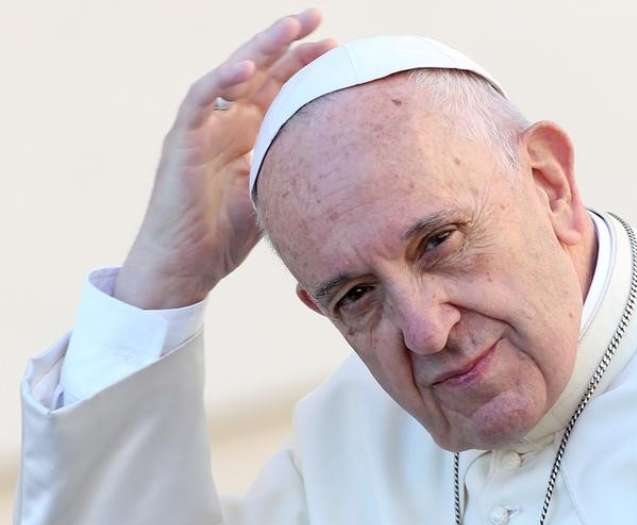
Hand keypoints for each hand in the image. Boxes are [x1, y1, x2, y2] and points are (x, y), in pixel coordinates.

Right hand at [114, 9, 334, 308]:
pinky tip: (247, 66)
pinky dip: (221, 82)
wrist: (184, 269)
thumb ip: (287, 173)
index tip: (337, 51)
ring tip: (291, 26)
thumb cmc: (222, 239)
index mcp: (248, 137)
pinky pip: (199, 102)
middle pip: (260, 74)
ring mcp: (202, 130)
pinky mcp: (181, 143)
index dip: (304, 69)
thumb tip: (332, 163)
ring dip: (260, 49)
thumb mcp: (268, 199)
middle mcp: (226, 126)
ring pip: (231, 76)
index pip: (278, 91)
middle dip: (289, 44)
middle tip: (319, 17)